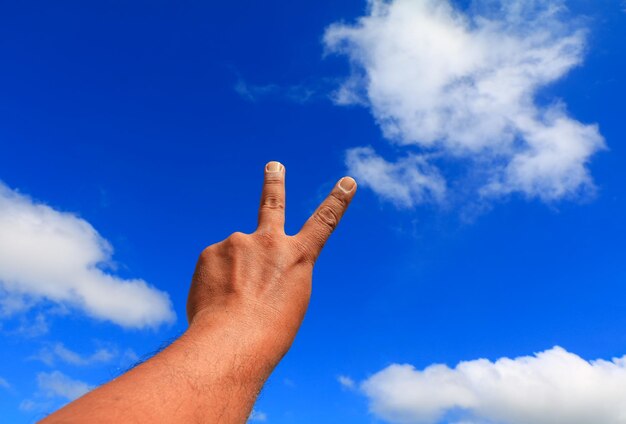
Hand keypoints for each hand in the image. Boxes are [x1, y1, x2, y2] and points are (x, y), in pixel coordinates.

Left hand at [186, 161, 356, 365]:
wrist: (234, 340)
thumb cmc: (267, 332)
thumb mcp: (286, 304)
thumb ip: (270, 276)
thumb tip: (243, 269)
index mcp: (298, 258)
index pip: (324, 223)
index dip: (337, 201)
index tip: (348, 181)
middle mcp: (270, 241)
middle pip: (273, 204)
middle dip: (274, 182)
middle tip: (273, 165)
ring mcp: (239, 242)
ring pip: (233, 258)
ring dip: (230, 277)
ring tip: (231, 303)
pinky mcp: (212, 250)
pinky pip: (212, 267)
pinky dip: (213, 283)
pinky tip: (215, 301)